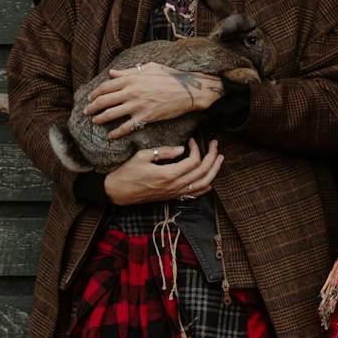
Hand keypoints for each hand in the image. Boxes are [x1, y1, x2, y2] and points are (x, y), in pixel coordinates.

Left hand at [86, 63, 221, 138]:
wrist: (189, 90)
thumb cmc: (171, 77)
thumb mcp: (149, 68)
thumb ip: (128, 71)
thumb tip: (112, 73)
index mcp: (130, 78)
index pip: (105, 87)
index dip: (95, 93)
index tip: (90, 98)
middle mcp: (131, 91)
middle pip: (104, 100)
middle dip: (92, 107)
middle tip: (87, 111)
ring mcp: (137, 105)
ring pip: (111, 113)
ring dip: (100, 118)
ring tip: (94, 121)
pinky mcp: (146, 117)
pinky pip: (126, 126)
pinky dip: (116, 132)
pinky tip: (110, 136)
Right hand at [101, 140, 223, 204]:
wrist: (117, 192)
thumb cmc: (126, 172)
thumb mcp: (142, 156)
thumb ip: (163, 152)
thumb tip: (181, 149)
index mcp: (168, 174)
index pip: (193, 161)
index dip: (196, 149)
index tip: (191, 140)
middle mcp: (175, 186)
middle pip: (203, 172)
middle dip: (212, 157)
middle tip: (215, 145)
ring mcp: (175, 193)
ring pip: (203, 184)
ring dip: (214, 171)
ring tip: (219, 159)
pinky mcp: (172, 197)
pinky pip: (194, 194)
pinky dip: (205, 186)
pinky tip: (210, 180)